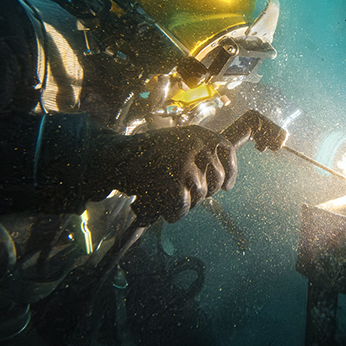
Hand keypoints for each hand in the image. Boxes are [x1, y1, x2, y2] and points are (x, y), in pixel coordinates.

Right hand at [107, 126, 236, 222]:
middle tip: (183, 192)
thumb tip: (221, 177)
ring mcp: (186, 162)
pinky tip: (161, 207)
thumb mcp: (174, 143)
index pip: (228, 151)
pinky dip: (173, 212)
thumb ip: (196, 154)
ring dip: (185, 202)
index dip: (231, 172)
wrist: (115, 158)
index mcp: (198, 133)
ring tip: (164, 194)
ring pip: (200, 195)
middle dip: (205, 192)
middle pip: (217, 178)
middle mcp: (196, 144)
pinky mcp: (175, 181)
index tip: (227, 187)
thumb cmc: (143, 155)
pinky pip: (183, 206)